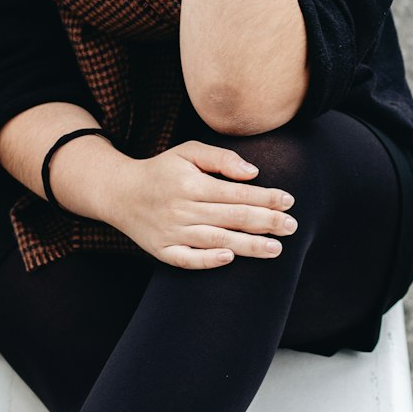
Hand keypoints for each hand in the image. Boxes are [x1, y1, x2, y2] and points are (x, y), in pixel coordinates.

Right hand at [106, 139, 297, 268]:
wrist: (119, 192)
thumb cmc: (162, 170)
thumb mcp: (188, 151)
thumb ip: (221, 158)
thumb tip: (253, 173)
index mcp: (191, 184)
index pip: (236, 193)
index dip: (265, 198)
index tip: (288, 201)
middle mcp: (182, 209)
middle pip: (232, 218)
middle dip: (266, 222)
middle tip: (292, 226)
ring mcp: (171, 232)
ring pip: (216, 240)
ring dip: (248, 245)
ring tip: (276, 248)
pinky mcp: (162, 250)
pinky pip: (187, 259)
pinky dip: (207, 260)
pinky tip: (229, 258)